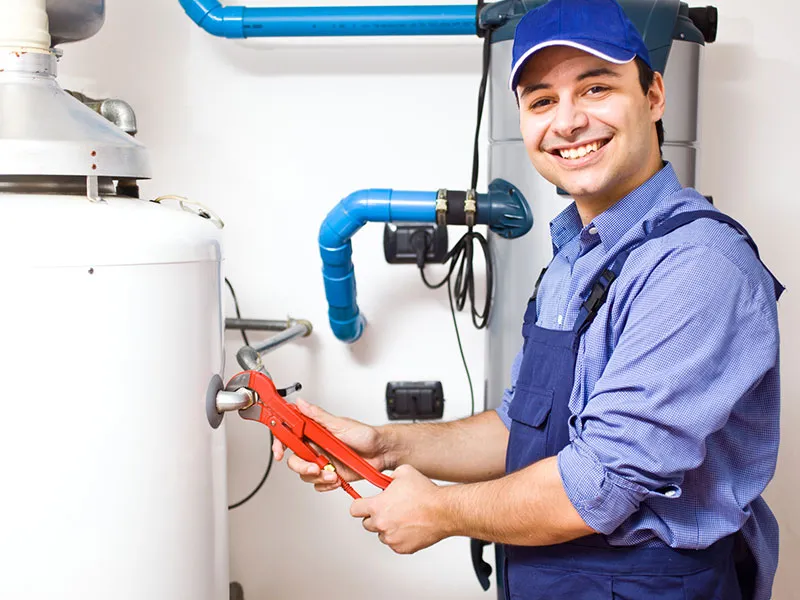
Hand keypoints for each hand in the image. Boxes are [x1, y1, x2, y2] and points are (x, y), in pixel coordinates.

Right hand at [272, 398, 386, 491]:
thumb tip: (300, 403)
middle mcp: (316, 446)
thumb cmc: (365, 435)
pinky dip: (326, 484)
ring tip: (332, 473)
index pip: (289, 435)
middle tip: (314, 467)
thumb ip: (317, 415)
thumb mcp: (340, 424)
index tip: (280, 451)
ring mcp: (323, 461)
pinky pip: (318, 484)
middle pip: (294, 459)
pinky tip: (337, 479)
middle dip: (302, 466)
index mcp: (315, 431)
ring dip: (317, 476)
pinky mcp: (330, 475)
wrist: (381, 452)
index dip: (280, 443)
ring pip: (305, 474)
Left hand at [350, 464, 448, 553]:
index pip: (354, 509)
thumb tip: (385, 479)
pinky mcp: (402, 548)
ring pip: (381, 534)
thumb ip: (388, 476)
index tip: (364, 504)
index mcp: (377, 506)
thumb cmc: (426, 494)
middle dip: (375, 516)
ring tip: (403, 517)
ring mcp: (391, 538)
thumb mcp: (403, 472)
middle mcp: (381, 524)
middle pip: (366, 524)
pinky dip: (399, 537)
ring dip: (387, 527)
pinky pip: (395, 543)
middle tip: (389, 509)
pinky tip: (410, 526)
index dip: (360, 505)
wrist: (443, 511)